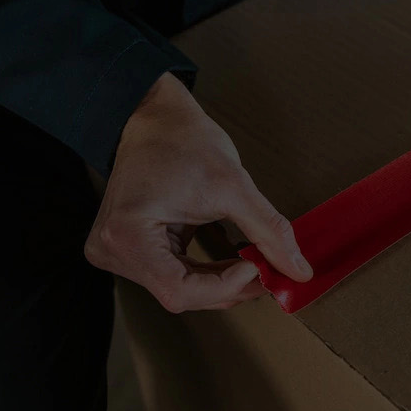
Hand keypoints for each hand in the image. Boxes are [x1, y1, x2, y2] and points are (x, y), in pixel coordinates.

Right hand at [85, 73, 312, 311]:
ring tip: (255, 264)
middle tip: (269, 273)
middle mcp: (112, 250)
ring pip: (180, 288)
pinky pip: (174, 274)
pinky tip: (233, 262)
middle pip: (180, 294)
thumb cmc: (183, 140)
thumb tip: (298, 270)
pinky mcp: (130, 249)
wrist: (156, 116)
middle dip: (229, 286)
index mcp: (127, 236)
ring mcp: (118, 252)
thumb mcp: (233, 186)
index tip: (261, 270)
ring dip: (221, 281)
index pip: (180, 291)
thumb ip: (269, 232)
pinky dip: (207, 273)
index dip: (226, 287)